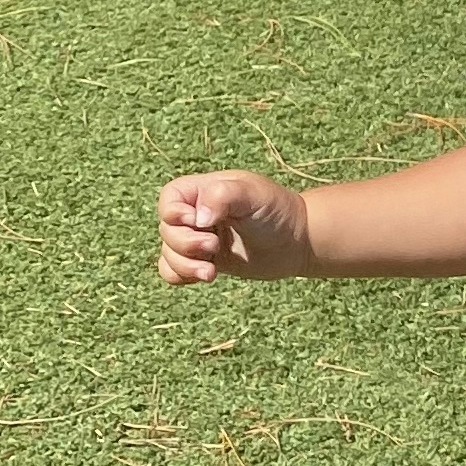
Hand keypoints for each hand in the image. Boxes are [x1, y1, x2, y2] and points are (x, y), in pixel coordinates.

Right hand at [158, 168, 311, 282]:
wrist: (298, 242)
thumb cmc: (277, 211)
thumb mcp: (253, 195)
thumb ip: (223, 196)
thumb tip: (198, 218)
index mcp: (202, 190)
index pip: (169, 198)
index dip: (175, 214)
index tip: (200, 222)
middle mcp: (196, 213)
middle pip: (167, 230)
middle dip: (186, 243)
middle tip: (215, 245)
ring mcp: (198, 238)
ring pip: (168, 253)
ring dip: (185, 265)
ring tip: (211, 271)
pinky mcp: (205, 260)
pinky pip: (173, 271)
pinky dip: (181, 275)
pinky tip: (205, 275)